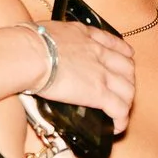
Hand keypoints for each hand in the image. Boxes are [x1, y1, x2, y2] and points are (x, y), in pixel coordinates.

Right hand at [37, 18, 136, 132]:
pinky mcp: (98, 93)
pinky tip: (116, 127)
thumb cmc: (30, 42)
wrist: (30, 54)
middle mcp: (99, 53)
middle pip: (128, 68)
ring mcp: (101, 73)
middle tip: (119, 91)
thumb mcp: (49, 31)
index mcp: (86, 36)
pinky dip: (121, 120)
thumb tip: (43, 45)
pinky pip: (119, 109)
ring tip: (118, 112)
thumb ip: (55, 38)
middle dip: (128, 80)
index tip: (125, 60)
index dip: (124, 55)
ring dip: (126, 102)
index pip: (115, 45)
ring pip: (128, 89)